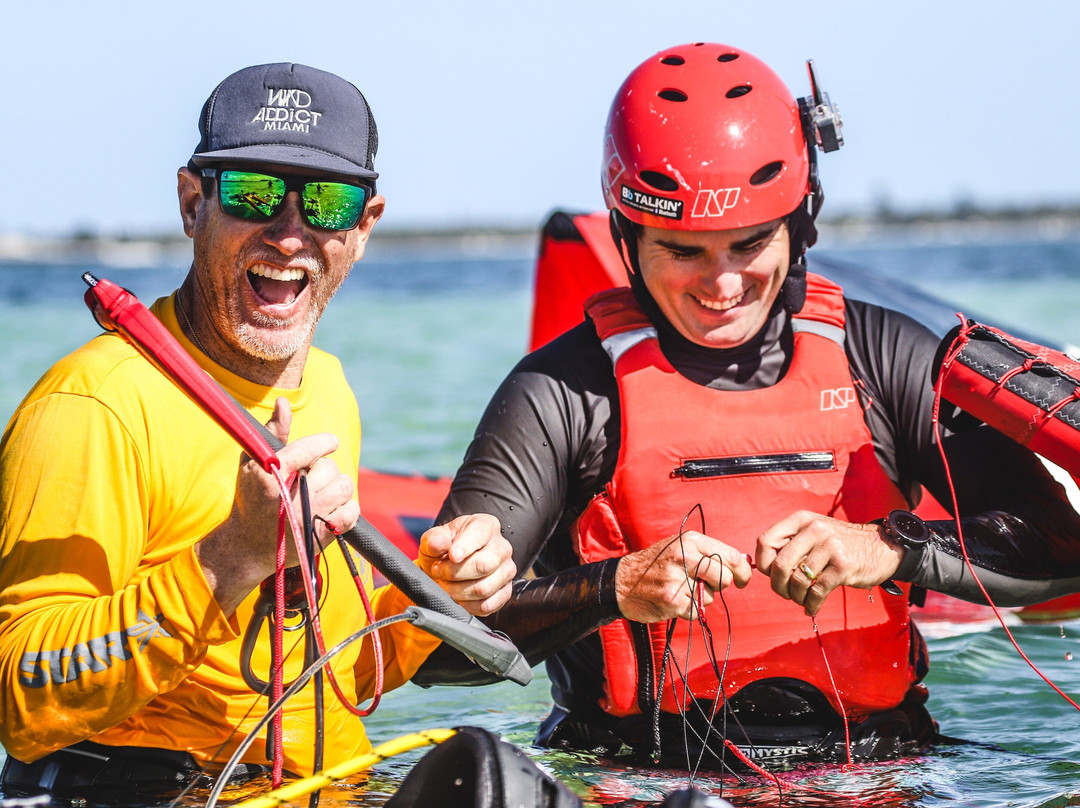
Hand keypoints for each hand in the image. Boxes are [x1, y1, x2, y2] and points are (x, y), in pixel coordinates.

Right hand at [196, 398, 359, 613]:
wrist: (246, 546)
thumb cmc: (250, 498)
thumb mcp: (252, 462)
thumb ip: (273, 431)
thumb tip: (284, 401)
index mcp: (272, 474)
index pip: (310, 449)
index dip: (325, 443)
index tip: (330, 442)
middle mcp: (291, 496)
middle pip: (330, 469)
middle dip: (324, 470)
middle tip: (312, 478)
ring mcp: (308, 517)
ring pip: (344, 487)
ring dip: (337, 487)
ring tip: (322, 492)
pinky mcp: (320, 536)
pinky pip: (352, 512)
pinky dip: (347, 507)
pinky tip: (332, 507)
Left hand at [419, 513, 514, 615]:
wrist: (451, 564)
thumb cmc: (447, 548)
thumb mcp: (435, 538)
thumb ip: (435, 539)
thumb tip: (437, 544)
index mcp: (487, 526)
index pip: (480, 536)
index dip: (464, 547)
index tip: (451, 556)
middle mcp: (502, 548)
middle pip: (484, 565)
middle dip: (455, 573)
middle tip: (438, 572)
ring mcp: (506, 571)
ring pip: (484, 588)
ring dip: (457, 591)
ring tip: (445, 585)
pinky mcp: (505, 593)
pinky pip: (487, 605)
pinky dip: (467, 606)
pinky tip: (457, 598)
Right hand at [615, 532, 752, 622]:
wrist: (622, 581)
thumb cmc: (657, 564)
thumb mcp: (681, 547)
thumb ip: (710, 553)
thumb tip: (746, 562)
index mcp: (690, 540)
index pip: (731, 556)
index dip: (743, 572)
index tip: (742, 580)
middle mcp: (684, 556)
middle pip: (724, 578)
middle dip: (719, 586)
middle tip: (704, 584)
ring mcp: (678, 579)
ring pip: (710, 597)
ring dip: (700, 598)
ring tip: (680, 589)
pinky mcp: (673, 600)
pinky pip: (696, 611)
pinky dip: (688, 610)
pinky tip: (674, 600)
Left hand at [755, 510, 903, 616]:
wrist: (881, 546)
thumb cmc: (840, 544)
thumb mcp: (814, 532)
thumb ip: (791, 544)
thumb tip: (763, 568)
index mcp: (801, 520)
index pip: (766, 541)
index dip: (763, 563)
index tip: (771, 575)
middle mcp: (814, 530)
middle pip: (780, 565)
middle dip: (778, 586)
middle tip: (785, 594)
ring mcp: (829, 547)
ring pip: (797, 581)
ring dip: (796, 597)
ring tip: (801, 600)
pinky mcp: (843, 567)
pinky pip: (816, 592)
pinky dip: (810, 605)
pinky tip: (811, 608)